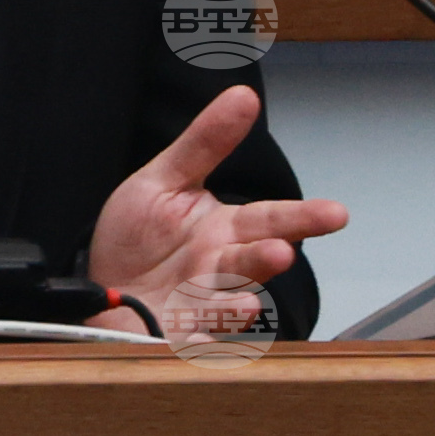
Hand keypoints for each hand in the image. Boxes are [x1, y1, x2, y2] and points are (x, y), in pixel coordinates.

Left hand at [83, 85, 346, 338]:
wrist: (97, 290)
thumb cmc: (137, 239)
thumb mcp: (164, 180)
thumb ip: (205, 142)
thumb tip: (243, 95)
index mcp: (224, 231)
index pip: (269, 220)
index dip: (302, 218)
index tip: (337, 214)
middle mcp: (218, 270)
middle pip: (251, 263)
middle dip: (269, 258)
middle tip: (284, 250)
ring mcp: (198, 306)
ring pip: (223, 304)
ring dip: (234, 303)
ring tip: (244, 301)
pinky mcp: (171, 336)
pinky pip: (189, 339)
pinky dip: (197, 339)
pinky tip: (199, 337)